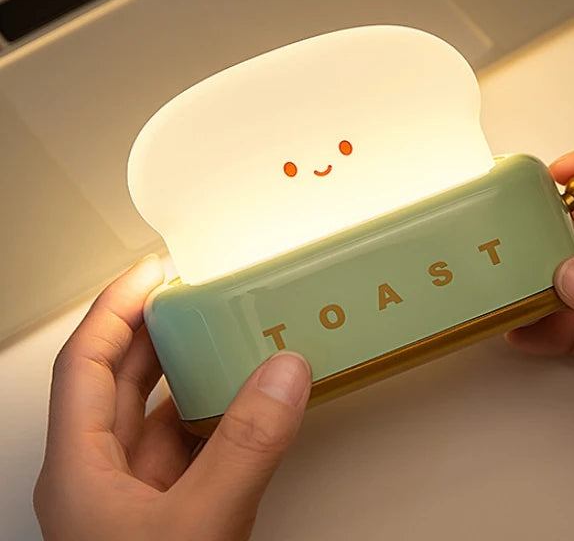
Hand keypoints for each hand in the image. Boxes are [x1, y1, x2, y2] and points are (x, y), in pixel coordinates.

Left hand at [34, 256, 311, 539]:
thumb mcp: (197, 525)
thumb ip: (244, 447)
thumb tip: (283, 373)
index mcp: (78, 470)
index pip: (85, 361)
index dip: (116, 306)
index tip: (154, 270)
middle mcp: (97, 478)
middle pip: (120, 380)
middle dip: (158, 330)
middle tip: (196, 294)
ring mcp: (130, 501)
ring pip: (157, 415)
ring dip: (192, 376)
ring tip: (227, 341)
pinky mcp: (165, 519)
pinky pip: (188, 448)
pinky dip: (216, 419)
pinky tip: (246, 409)